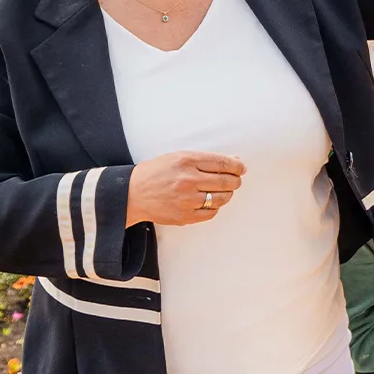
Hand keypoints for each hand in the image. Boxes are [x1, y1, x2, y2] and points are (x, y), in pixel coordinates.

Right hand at [125, 151, 245, 226]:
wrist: (132, 193)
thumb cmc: (156, 172)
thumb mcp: (178, 157)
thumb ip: (205, 159)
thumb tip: (233, 160)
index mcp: (186, 161)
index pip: (223, 162)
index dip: (237, 166)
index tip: (241, 168)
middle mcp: (188, 180)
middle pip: (226, 181)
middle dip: (236, 180)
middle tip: (235, 180)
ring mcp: (187, 200)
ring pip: (222, 198)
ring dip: (227, 194)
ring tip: (223, 190)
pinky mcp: (185, 216)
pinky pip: (211, 213)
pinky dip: (215, 207)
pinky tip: (210, 201)